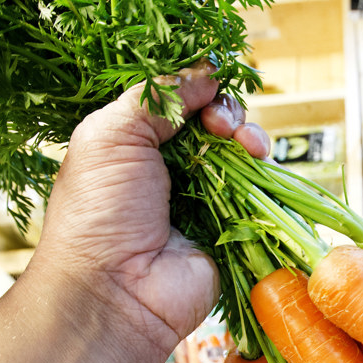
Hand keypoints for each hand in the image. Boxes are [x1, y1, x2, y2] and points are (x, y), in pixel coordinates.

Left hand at [32, 68, 270, 362]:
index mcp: (132, 143)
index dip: (196, 90)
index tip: (203, 92)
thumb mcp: (112, 133)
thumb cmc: (99, 211)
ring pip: (239, 153)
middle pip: (213, 123)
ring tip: (246, 145)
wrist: (115, 291)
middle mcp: (168, 169)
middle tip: (220, 125)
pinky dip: (264, 171)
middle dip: (225, 112)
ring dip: (248, 136)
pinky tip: (258, 163)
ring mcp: (203, 199)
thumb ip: (158, 94)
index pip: (176, 102)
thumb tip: (206, 71)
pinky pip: (258, 191)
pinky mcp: (230, 227)